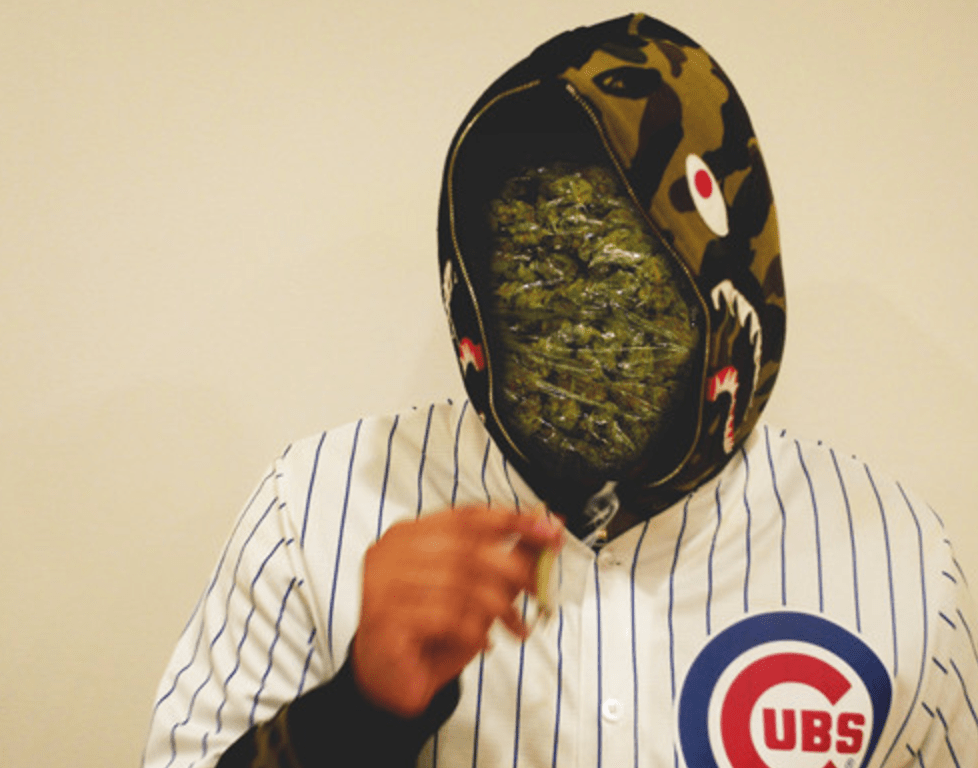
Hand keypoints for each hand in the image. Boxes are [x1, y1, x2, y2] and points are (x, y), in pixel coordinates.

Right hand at [351, 505, 562, 716]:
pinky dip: (473, 630)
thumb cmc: (432, 629)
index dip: (512, 521)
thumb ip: (506, 556)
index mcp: (410, 533)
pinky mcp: (384, 618)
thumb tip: (548, 529)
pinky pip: (444, 616)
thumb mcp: (475, 588)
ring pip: (459, 583)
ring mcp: (382, 583)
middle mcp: (391, 551)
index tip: (548, 531)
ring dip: (498, 607)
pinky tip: (482, 641)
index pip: (466, 517)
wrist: (392, 679)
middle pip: (466, 547)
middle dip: (512, 567)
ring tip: (515, 626)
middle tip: (539, 588)